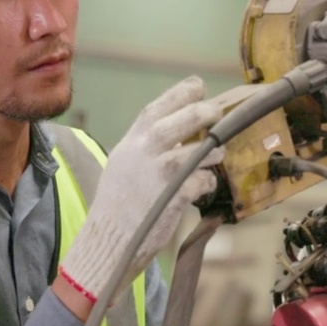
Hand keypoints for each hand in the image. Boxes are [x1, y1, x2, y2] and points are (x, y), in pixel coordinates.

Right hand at [60, 76, 224, 304]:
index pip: (156, 109)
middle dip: (204, 112)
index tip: (197, 86)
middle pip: (181, 120)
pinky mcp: (174, 196)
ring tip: (217, 154)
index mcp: (130, 143)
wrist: (109, 240)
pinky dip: (208, 181)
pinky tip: (206, 185)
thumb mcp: (123, 165)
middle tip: (218, 112)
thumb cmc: (117, 205)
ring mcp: (159, 174)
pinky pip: (202, 180)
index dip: (179, 94)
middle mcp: (144, 152)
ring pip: (199, 151)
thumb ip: (145, 147)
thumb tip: (176, 134)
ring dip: (213, 151)